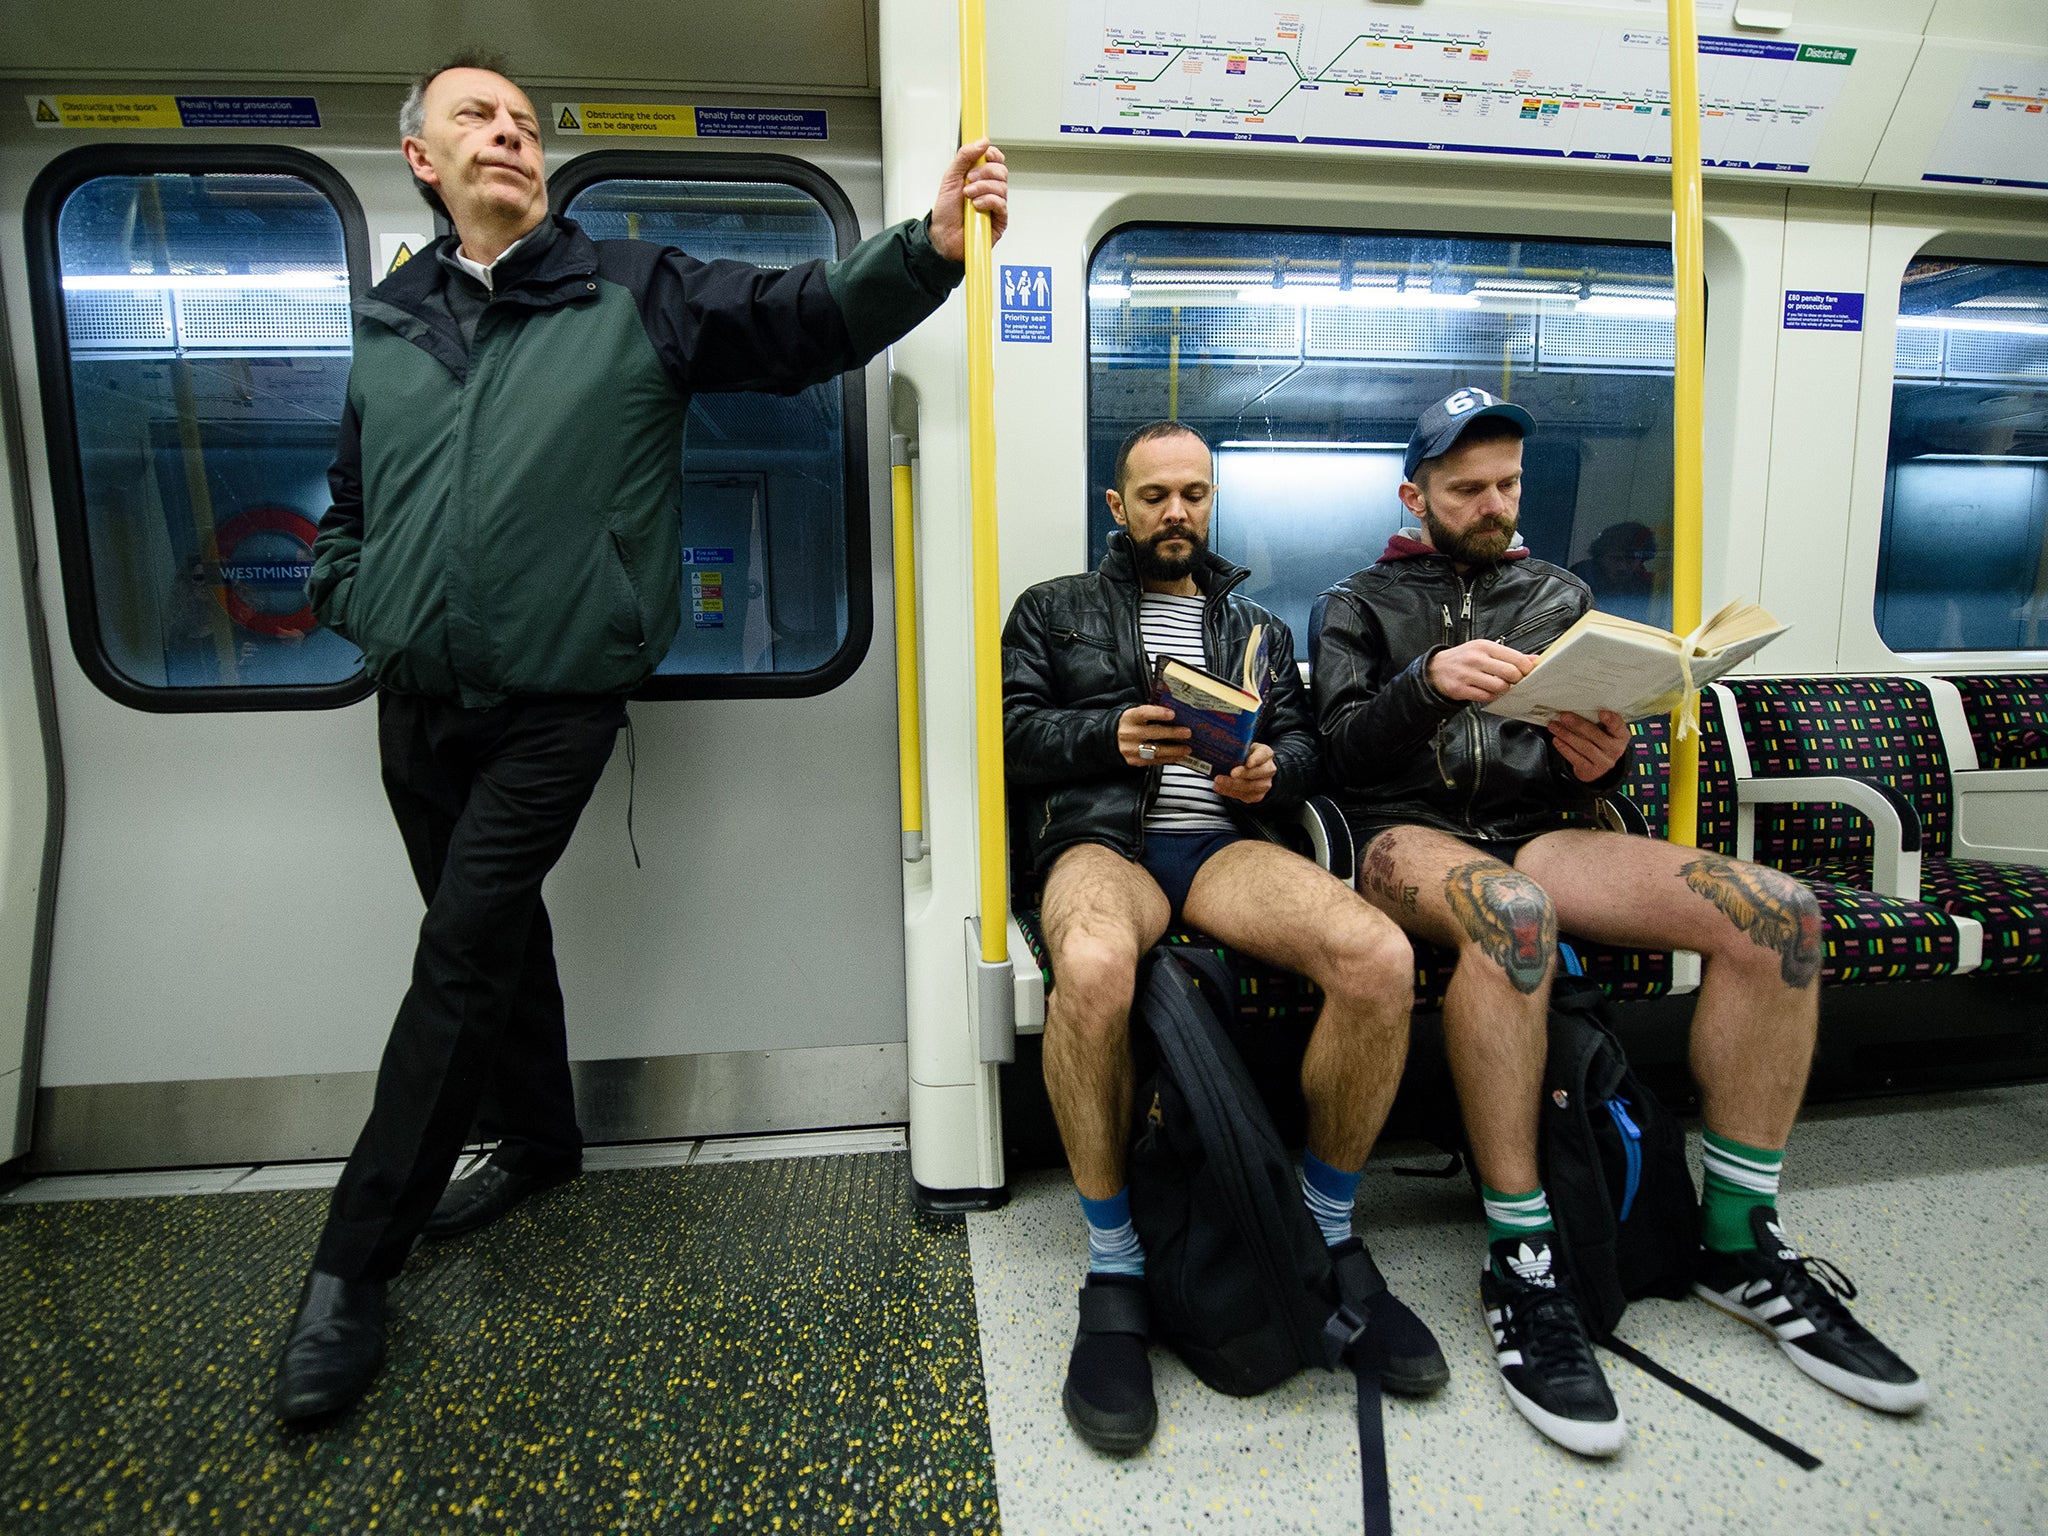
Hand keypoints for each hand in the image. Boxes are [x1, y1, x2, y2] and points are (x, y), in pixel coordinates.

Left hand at [928, 139, 1008, 260]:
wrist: (942, 236)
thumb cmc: (946, 212)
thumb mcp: (950, 177)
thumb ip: (964, 156)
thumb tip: (981, 141)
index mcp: (979, 177)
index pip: (996, 159)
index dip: (993, 154)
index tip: (985, 154)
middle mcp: (989, 189)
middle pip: (1001, 170)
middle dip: (984, 173)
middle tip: (969, 180)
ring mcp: (995, 204)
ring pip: (1001, 186)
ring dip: (982, 188)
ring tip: (968, 196)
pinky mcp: (999, 219)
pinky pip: (1001, 203)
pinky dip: (987, 201)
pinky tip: (976, 206)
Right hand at [1117, 704, 1190, 767]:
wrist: (1110, 740)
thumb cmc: (1128, 725)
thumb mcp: (1134, 715)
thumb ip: (1150, 713)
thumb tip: (1174, 713)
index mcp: (1130, 717)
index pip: (1144, 713)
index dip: (1158, 713)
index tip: (1172, 714)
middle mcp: (1129, 733)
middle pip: (1153, 733)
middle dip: (1173, 733)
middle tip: (1187, 732)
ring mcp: (1131, 748)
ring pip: (1156, 750)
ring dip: (1174, 750)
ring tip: (1186, 748)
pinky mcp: (1135, 760)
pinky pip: (1154, 761)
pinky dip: (1168, 759)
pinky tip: (1177, 756)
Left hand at [1214, 741, 1276, 803]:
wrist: (1253, 769)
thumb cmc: (1246, 756)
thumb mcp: (1244, 747)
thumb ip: (1236, 748)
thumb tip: (1219, 747)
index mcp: (1266, 753)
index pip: (1263, 755)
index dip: (1256, 759)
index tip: (1248, 763)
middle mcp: (1268, 769)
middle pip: (1258, 773)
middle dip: (1243, 774)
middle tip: (1230, 773)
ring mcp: (1264, 784)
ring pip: (1250, 787)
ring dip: (1233, 785)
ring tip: (1218, 781)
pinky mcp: (1257, 795)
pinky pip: (1244, 796)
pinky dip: (1230, 792)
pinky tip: (1220, 787)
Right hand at [1426, 640, 1537, 702]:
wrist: (1436, 668)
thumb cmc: (1464, 658)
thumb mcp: (1485, 650)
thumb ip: (1510, 655)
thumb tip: (1534, 659)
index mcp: (1485, 647)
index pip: (1515, 658)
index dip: (1526, 669)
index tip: (1527, 673)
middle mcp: (1476, 659)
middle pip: (1510, 673)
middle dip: (1516, 680)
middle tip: (1514, 681)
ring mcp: (1468, 674)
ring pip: (1499, 687)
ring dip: (1503, 689)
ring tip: (1499, 686)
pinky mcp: (1461, 689)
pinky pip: (1486, 697)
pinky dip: (1491, 696)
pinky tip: (1487, 691)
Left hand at [1549, 709, 1629, 782]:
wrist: (1598, 767)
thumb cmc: (1600, 742)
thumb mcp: (1606, 731)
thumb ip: (1597, 720)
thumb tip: (1576, 707)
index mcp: (1621, 736)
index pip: (1618, 726)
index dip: (1611, 720)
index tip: (1602, 713)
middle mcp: (1615, 750)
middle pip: (1595, 735)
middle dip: (1577, 724)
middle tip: (1564, 716)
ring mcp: (1603, 762)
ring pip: (1583, 746)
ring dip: (1566, 735)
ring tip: (1554, 726)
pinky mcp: (1590, 771)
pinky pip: (1575, 758)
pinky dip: (1564, 748)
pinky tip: (1557, 740)